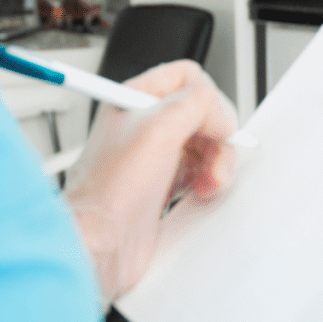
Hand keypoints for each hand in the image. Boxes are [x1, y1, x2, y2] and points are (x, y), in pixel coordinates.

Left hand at [64, 60, 236, 301]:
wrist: (101, 243)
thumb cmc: (111, 190)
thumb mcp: (158, 128)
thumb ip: (198, 104)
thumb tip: (221, 114)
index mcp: (136, 100)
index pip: (188, 78)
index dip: (208, 101)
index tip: (212, 127)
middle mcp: (145, 125)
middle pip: (203, 114)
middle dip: (217, 138)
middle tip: (214, 159)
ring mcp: (155, 156)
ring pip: (206, 145)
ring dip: (217, 163)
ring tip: (208, 182)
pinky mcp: (163, 185)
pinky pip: (201, 172)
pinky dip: (210, 181)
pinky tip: (202, 192)